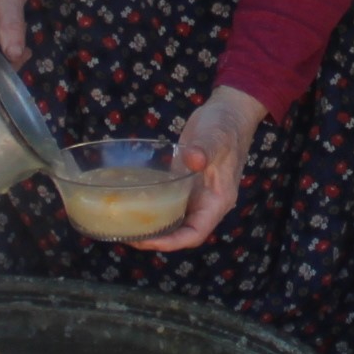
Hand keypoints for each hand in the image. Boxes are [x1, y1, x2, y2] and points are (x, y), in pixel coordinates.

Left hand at [135, 84, 261, 252]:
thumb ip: (205, 149)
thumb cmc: (226, 126)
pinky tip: (131, 204)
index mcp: (218, 200)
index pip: (195, 233)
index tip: (148, 242)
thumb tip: (193, 159)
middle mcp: (206, 203)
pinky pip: (167, 201)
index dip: (172, 242)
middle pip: (181, 232)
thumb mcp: (216, 136)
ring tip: (125, 225)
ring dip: (152, 226)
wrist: (228, 111)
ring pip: (173, 219)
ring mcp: (194, 193)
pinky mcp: (183, 182)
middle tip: (128, 236)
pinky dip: (151, 207)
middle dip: (156, 239)